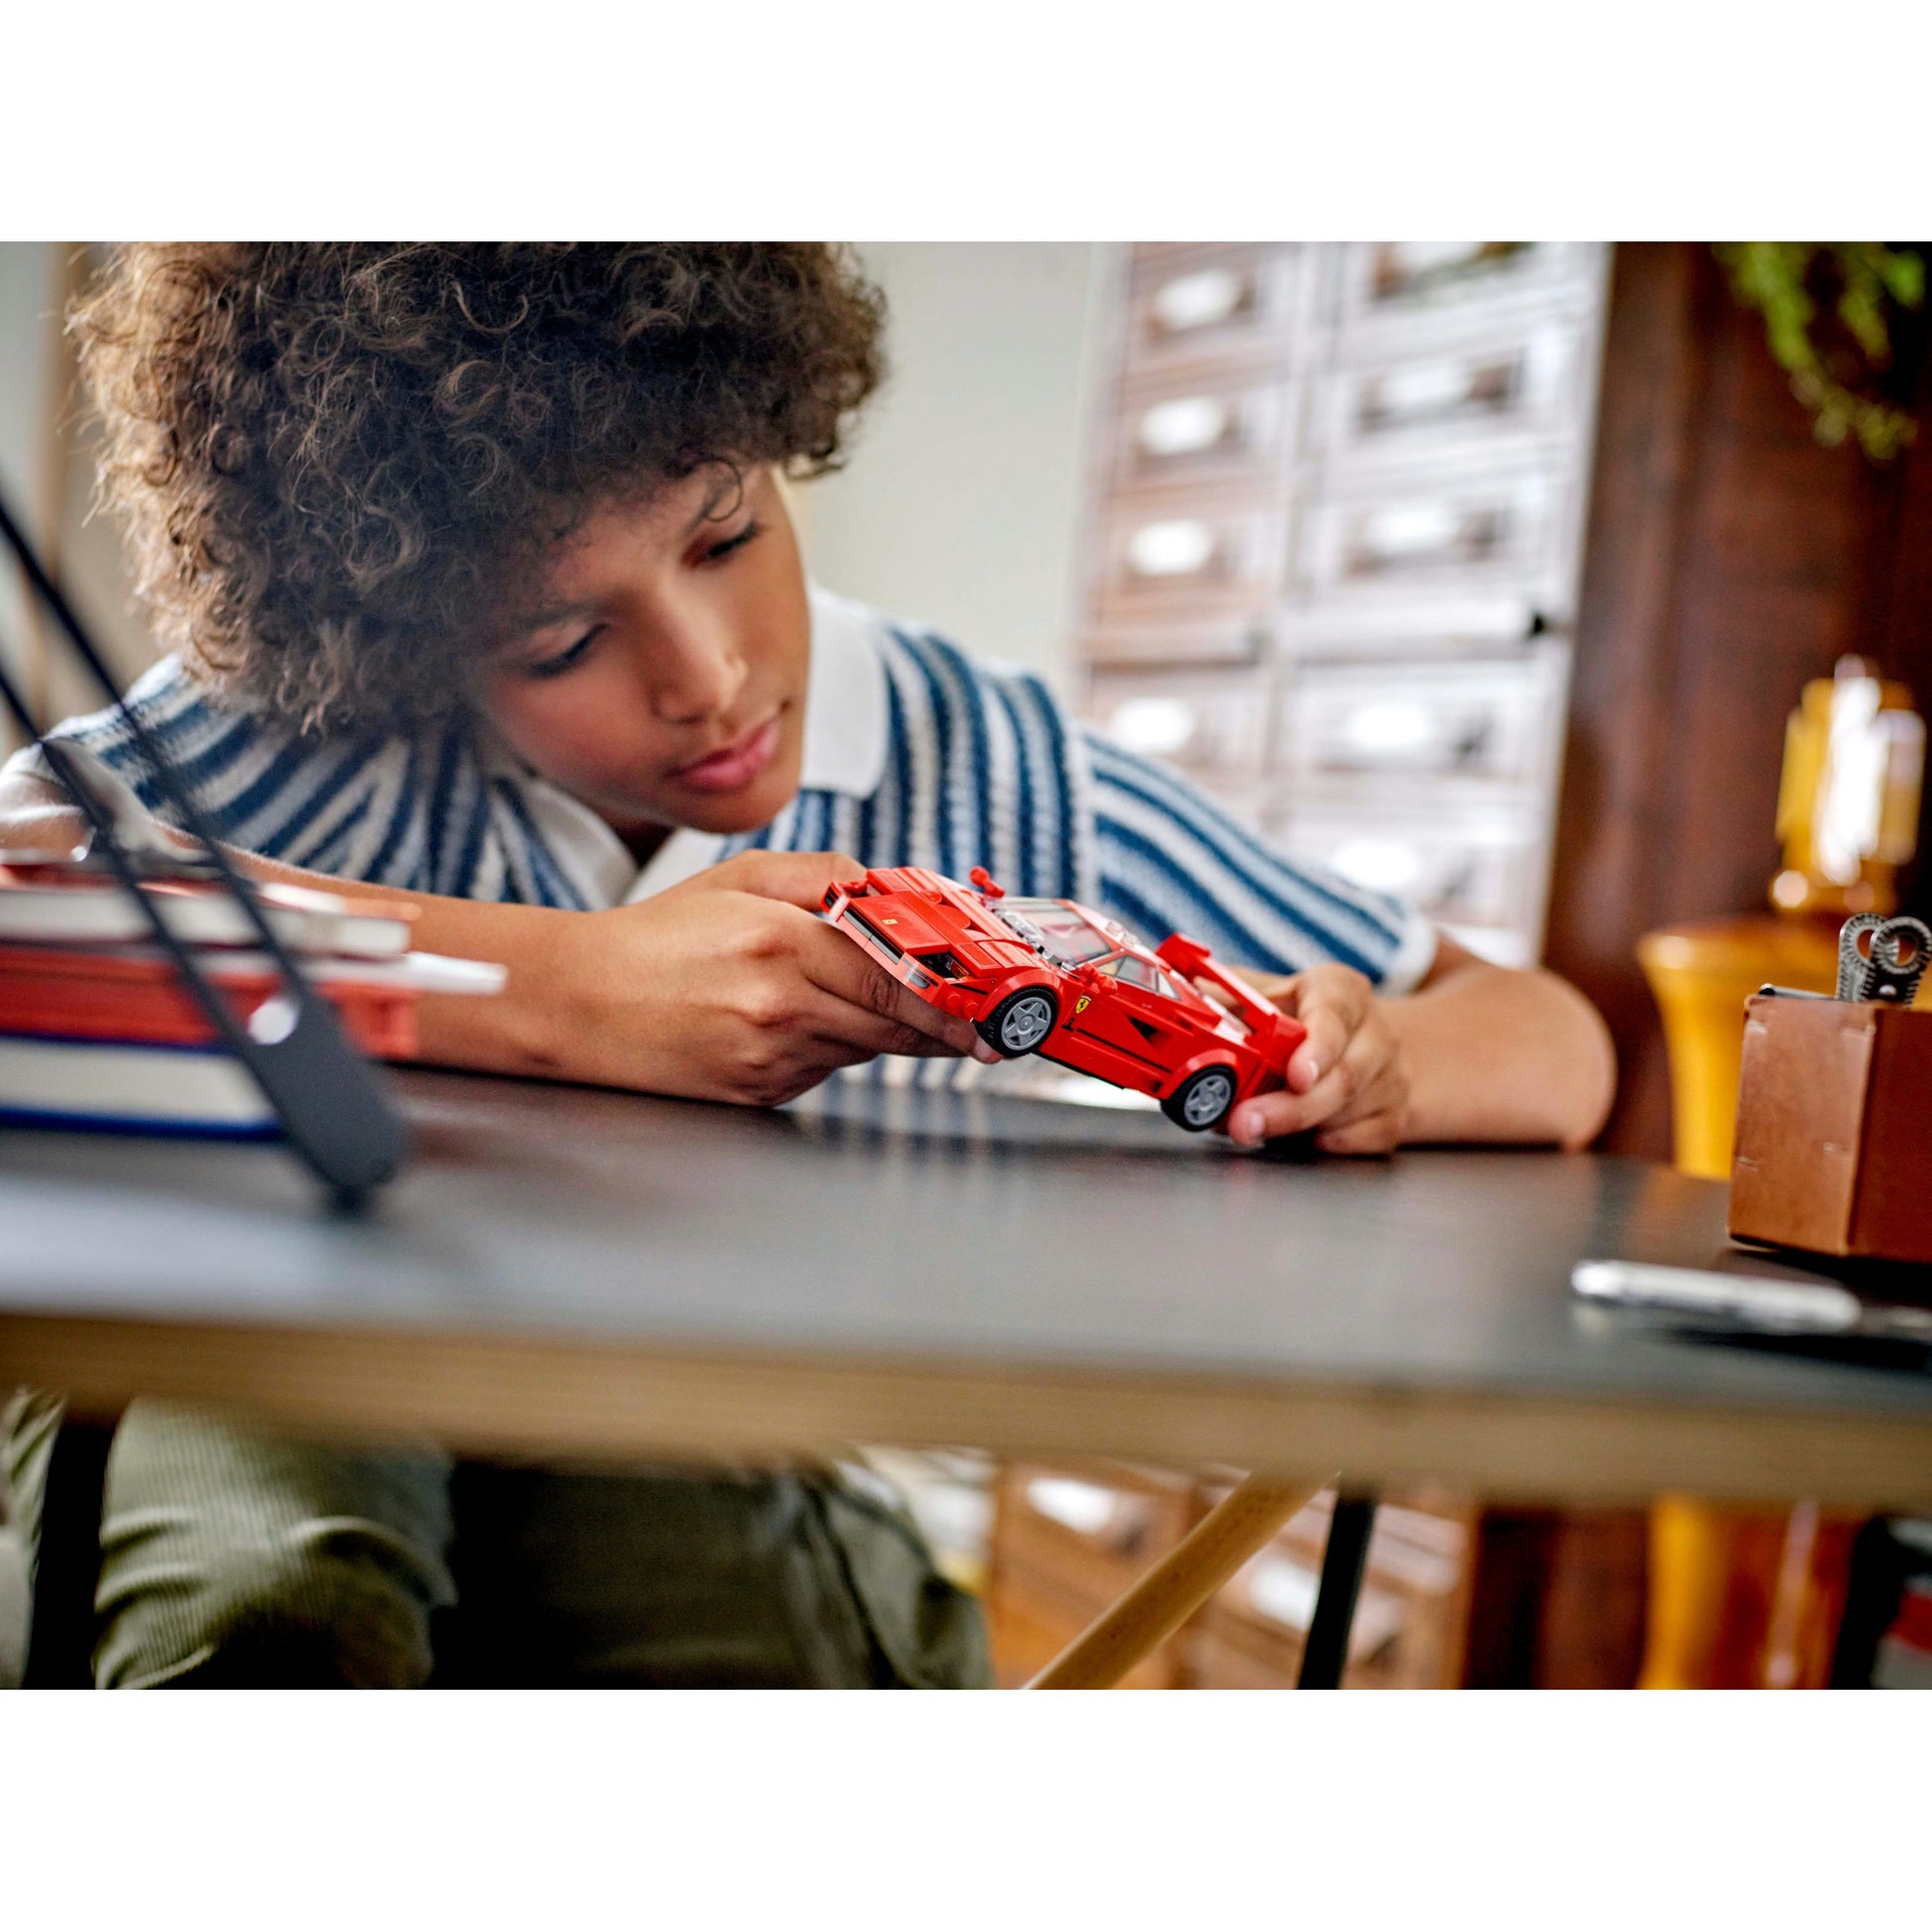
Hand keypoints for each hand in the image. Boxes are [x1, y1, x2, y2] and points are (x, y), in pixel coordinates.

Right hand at [537, 850, 994, 1107]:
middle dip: (939, 1024)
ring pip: (861, 1050)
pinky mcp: (756, 1093)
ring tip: (830, 999)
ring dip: (874, 1031)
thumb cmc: (654, 940)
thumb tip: (889, 888)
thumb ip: (825, 876)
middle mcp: (780, 1005)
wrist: (576, 1002)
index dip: (955, 997)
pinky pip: (820, 1071)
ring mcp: (768, 1057)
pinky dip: (824, 1049)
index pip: (897, 977)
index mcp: (781, 942)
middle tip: (977, 1025)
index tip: (992, 1009)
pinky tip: (783, 1025)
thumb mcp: (740, 878)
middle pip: (894, 1025)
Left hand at [1224, 963, 1409, 1155]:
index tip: (1295, 1076)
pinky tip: (1300, 1139)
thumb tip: (1181, 998)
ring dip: (1297, 1129)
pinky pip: (1365, 1140)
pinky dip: (1328, 1144)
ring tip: (1251, 1128)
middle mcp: (1374, 1032)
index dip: (1316, 1048)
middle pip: (1343, 1077)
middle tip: (1243, 1124)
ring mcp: (1390, 1076)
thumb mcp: (1269, 994)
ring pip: (1349, 1113)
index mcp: (1341, 992)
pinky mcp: (1394, 1114)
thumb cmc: (1303, 1016)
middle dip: (1290, 1108)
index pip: (1334, 1016)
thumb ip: (1227, 999)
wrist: (1359, 1039)